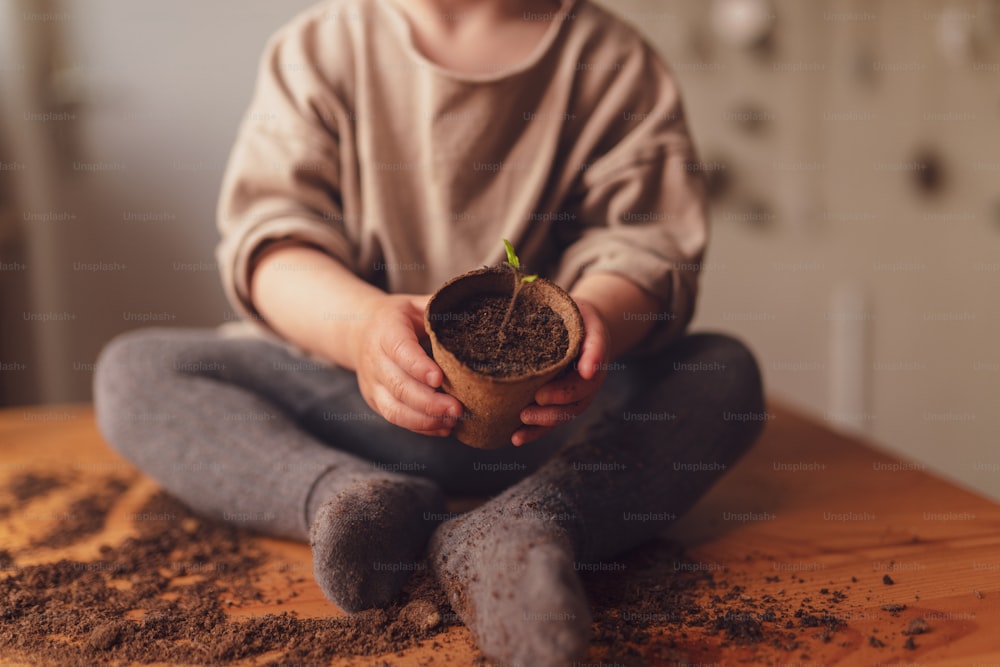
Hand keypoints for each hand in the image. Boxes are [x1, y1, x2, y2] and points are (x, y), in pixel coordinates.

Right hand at [352, 294, 462, 435]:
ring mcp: (373, 384)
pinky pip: (396, 418)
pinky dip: (420, 427)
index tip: (439, 378)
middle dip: (429, 402)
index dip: (418, 366)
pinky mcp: (375, 400)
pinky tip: (443, 427)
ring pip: (395, 409)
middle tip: (457, 408)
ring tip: (453, 421)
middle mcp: (375, 360)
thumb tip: (474, 310)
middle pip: (399, 386)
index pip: (400, 351)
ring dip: (425, 420)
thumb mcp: (414, 304)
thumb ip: (437, 308)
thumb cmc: (396, 317)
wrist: (358, 330)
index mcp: (387, 331)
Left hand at [513, 297, 609, 445]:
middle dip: (561, 398)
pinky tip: (515, 437)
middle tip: (538, 399)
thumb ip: (552, 302)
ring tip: (522, 424)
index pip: (597, 349)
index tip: (586, 368)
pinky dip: (536, 431)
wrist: (575, 327)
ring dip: (546, 421)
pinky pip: (552, 420)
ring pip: (568, 411)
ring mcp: (578, 389)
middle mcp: (591, 369)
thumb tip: (519, 285)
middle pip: (583, 390)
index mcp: (594, 340)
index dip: (593, 358)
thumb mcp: (565, 301)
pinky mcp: (561, 401)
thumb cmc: (565, 312)